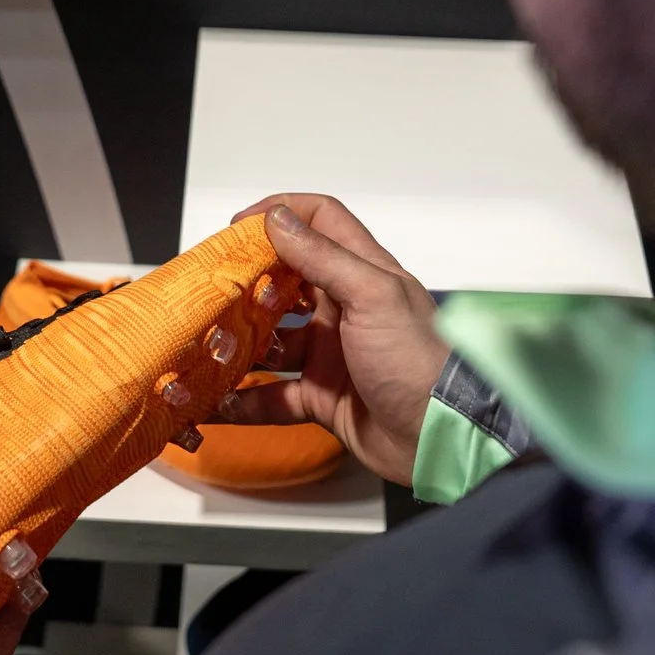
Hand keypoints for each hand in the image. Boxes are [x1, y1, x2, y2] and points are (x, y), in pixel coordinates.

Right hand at [214, 195, 447, 484]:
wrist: (443, 439)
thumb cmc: (421, 361)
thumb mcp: (374, 296)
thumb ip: (323, 258)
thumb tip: (278, 219)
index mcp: (363, 273)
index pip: (320, 222)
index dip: (280, 215)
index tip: (239, 228)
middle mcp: (345, 309)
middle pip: (286, 281)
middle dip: (248, 284)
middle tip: (215, 291)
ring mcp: (332, 355)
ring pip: (273, 341)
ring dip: (241, 344)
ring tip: (211, 348)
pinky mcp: (323, 398)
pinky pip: (274, 397)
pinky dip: (247, 400)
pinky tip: (221, 401)